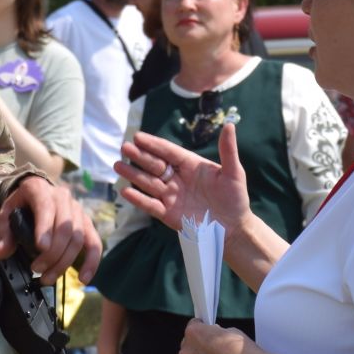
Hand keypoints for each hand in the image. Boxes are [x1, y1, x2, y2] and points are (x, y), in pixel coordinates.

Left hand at [0, 177, 102, 283]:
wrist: (36, 193)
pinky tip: (83, 278)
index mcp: (40, 190)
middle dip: (53, 253)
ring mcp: (77, 210)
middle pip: (65, 228)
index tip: (41, 248)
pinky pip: (94, 243)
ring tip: (48, 277)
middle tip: (37, 270)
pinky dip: (92, 262)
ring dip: (64, 262)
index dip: (45, 229)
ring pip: (78, 238)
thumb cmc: (20, 204)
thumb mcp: (5, 214)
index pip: (46, 208)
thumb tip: (2, 252)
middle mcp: (62, 197)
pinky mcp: (86, 223)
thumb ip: (4, 233)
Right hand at [116, 121, 252, 236]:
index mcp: (191, 165)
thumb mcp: (233, 173)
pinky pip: (150, 205)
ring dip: (133, 174)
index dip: (154, 144)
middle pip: (155, 165)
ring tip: (118, 165)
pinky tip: (125, 190)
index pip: (169, 151)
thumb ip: (228, 150)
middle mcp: (178, 178)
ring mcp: (171, 196)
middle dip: (140, 157)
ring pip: (149, 183)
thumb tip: (229, 125)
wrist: (233, 228)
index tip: (138, 136)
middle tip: (124, 147)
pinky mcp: (168, 214)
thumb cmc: (235, 198)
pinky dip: (138, 198)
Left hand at [178, 321, 258, 353]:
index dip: (202, 329)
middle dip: (201, 348)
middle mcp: (188, 353)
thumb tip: (214, 337)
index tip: (207, 333)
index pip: (193, 327)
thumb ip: (216, 333)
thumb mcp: (232, 331)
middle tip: (216, 352)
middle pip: (190, 347)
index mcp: (194, 334)